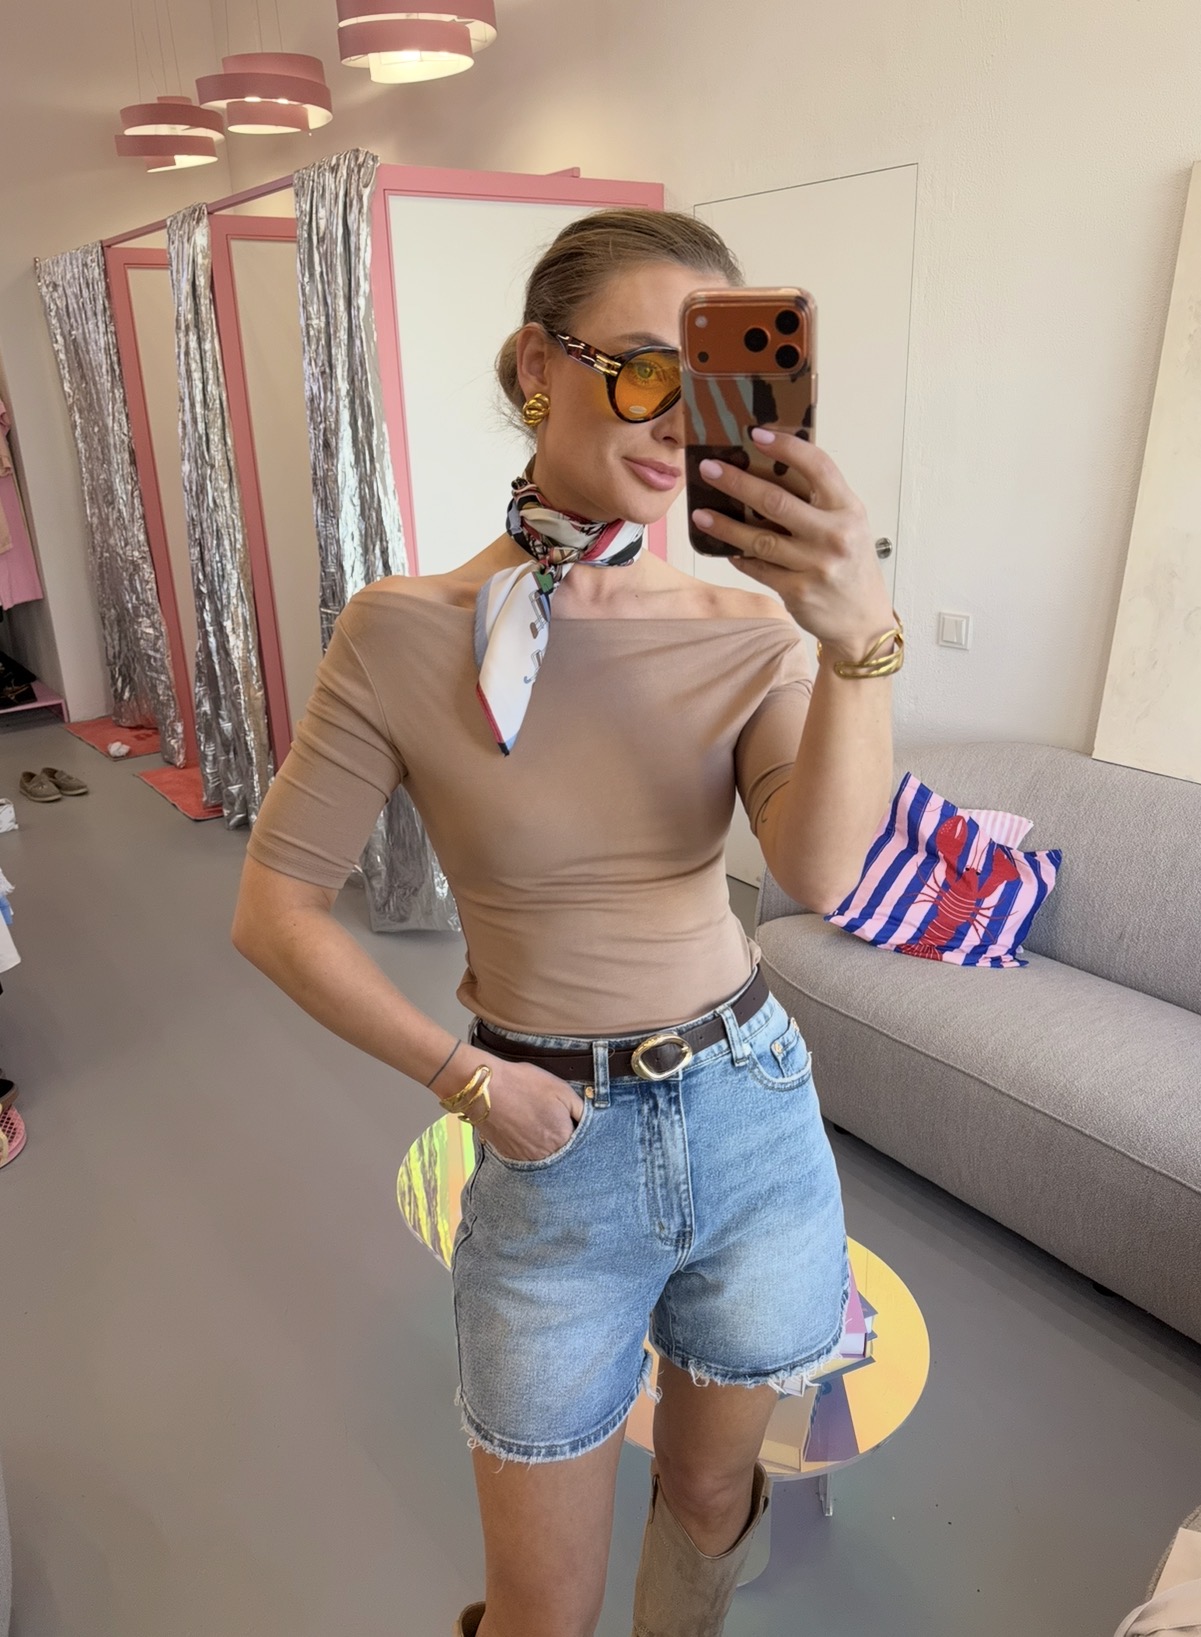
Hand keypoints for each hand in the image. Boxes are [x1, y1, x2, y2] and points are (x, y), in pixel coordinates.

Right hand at [433, 1048, 585, 1162]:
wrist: (486, 1088)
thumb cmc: (525, 1084)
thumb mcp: (562, 1089)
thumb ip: (582, 1110)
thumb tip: (591, 1122)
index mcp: (563, 1137)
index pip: (581, 1145)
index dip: (578, 1133)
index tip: (572, 1123)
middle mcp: (547, 1154)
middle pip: (564, 1154)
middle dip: (564, 1142)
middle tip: (554, 1123)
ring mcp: (527, 1158)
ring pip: (546, 1158)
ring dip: (547, 1147)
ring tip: (538, 1126)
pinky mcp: (510, 1157)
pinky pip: (528, 1159)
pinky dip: (530, 1148)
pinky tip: (525, 1132)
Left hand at [692, 429, 894, 660]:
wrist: (864, 621)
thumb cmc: (851, 565)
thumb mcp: (848, 525)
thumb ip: (819, 501)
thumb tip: (769, 469)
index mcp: (848, 509)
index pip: (817, 466)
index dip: (786, 446)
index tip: (756, 434)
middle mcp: (834, 534)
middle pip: (776, 502)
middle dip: (737, 482)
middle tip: (709, 469)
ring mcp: (815, 565)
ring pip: (759, 539)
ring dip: (725, 525)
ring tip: (700, 513)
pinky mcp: (798, 591)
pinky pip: (759, 567)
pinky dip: (739, 557)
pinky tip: (725, 548)